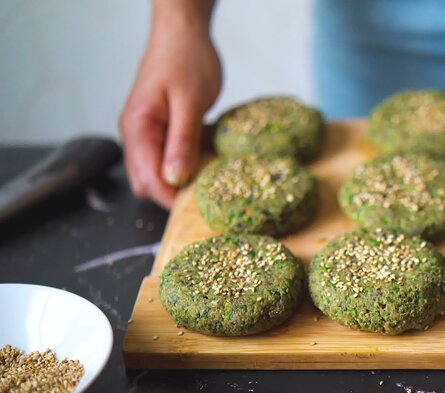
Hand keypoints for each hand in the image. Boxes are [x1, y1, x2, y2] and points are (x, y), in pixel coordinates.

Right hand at [119, 4, 220, 207]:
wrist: (183, 32)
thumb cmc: (187, 60)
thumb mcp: (191, 102)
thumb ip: (182, 141)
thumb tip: (175, 179)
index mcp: (138, 127)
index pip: (147, 179)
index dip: (171, 198)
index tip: (199, 205)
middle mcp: (134, 134)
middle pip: (146, 182)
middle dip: (172, 194)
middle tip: (206, 196)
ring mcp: (144, 132)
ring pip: (154, 173)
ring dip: (177, 182)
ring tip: (206, 182)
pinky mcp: (157, 129)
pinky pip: (164, 159)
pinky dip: (180, 167)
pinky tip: (203, 165)